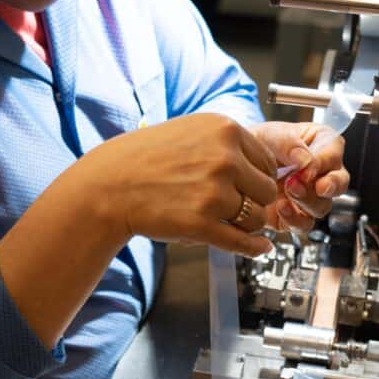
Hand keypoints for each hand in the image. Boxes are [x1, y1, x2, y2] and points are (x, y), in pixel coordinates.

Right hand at [83, 113, 276, 256]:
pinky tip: (259, 248)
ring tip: (226, 221)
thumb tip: (266, 168)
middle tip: (238, 208)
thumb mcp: (192, 132)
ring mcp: (214, 192)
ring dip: (246, 225)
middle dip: (256, 203)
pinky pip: (241, 241)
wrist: (110, 186)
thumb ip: (229, 145)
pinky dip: (253, 248)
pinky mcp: (201, 224)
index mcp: (225, 130)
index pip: (268, 162)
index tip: (250, 189)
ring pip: (256, 218)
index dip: (260, 179)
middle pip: (267, 191)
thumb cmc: (145, 159)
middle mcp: (225, 158)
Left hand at [251, 122, 349, 234]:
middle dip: (331, 186)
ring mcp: (309, 197)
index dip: (324, 162)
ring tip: (289, 189)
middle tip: (317, 185)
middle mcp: (320, 174)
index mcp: (321, 145)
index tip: (308, 167)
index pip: (334, 153)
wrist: (236, 165)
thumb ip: (289, 144)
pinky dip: (295, 219)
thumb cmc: (257, 143)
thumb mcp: (271, 134)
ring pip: (323, 206)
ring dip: (308, 200)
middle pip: (339, 183)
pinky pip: (304, 224)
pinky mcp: (295, 217)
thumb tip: (305, 160)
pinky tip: (281, 206)